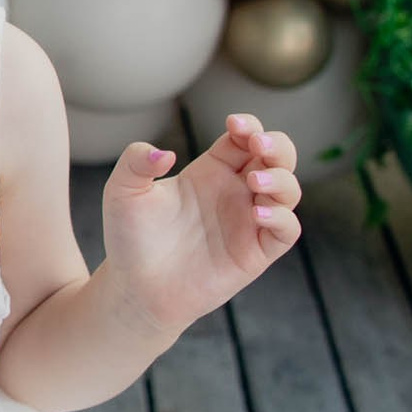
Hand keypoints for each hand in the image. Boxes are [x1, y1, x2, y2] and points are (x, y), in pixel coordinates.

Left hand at [99, 114, 302, 337]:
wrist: (136, 287)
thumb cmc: (130, 237)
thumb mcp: (122, 191)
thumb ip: (134, 162)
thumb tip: (164, 153)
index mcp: (211, 170)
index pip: (244, 137)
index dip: (249, 126)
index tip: (235, 124)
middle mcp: (236, 192)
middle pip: (278, 156)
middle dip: (277, 145)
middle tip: (258, 145)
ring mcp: (249, 221)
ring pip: (289, 190)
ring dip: (280, 180)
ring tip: (253, 183)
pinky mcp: (256, 252)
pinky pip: (287, 230)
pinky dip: (282, 218)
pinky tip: (257, 215)